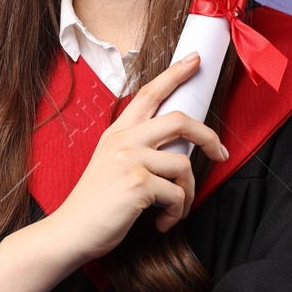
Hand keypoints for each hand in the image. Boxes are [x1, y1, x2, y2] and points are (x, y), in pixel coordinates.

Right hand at [55, 51, 228, 260]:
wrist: (71, 231)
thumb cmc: (95, 204)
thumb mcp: (111, 164)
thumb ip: (138, 150)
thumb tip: (177, 152)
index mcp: (118, 132)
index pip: (149, 93)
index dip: (175, 74)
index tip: (195, 60)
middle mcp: (124, 140)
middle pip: (179, 120)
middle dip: (208, 136)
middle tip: (220, 153)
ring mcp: (130, 160)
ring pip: (183, 165)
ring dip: (188, 193)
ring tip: (176, 209)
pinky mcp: (138, 184)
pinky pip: (176, 194)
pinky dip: (176, 212)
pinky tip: (163, 222)